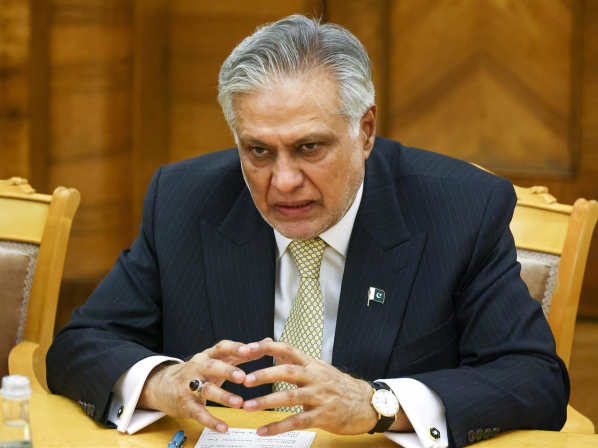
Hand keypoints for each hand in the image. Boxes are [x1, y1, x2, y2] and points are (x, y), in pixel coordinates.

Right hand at [138, 338, 270, 432]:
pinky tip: (224, 427)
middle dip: (228, 371)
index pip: (221, 347)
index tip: (250, 349)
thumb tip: (268, 342)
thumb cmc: (200, 371)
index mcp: (208, 355)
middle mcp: (198, 367)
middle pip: (212, 366)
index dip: (235, 348)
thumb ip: (242, 352)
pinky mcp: (187, 404)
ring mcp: (190, 386)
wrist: (164, 386)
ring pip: (207, 390)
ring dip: (223, 396)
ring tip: (239, 403)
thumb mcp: (218, 359)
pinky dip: (211, 421)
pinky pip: (199, 413)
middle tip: (243, 377)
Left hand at [241, 341, 412, 435]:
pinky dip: (278, 427)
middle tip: (245, 380)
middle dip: (265, 374)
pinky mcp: (323, 416)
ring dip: (267, 402)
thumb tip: (268, 343)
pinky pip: (297, 422)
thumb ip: (292, 358)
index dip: (268, 348)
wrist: (366, 404)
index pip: (288, 349)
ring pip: (290, 397)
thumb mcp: (317, 367)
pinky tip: (262, 432)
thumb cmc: (337, 385)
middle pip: (288, 371)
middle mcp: (315, 377)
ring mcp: (320, 397)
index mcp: (312, 364)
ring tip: (247, 406)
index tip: (247, 349)